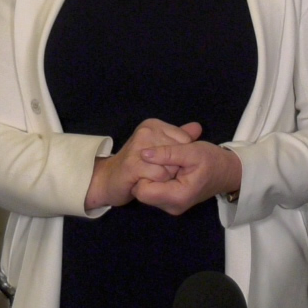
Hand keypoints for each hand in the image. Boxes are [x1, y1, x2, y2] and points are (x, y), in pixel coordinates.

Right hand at [84, 119, 198, 210]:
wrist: (109, 179)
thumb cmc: (136, 164)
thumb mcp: (160, 147)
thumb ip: (179, 137)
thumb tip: (198, 127)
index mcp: (153, 125)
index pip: (185, 139)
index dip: (181, 157)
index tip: (166, 163)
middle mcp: (146, 132)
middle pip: (179, 153)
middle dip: (174, 168)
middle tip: (156, 171)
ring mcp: (138, 147)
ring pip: (171, 165)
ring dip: (165, 177)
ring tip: (150, 177)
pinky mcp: (133, 164)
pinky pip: (160, 175)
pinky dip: (157, 183)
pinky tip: (145, 181)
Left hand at [133, 139, 242, 215]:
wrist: (228, 172)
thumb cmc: (213, 161)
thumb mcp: (192, 151)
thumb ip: (168, 152)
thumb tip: (143, 153)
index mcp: (178, 196)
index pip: (143, 191)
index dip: (142, 174)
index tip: (151, 158)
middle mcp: (172, 206)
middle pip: (142, 193)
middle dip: (145, 175)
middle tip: (156, 158)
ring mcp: (171, 206)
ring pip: (146, 192)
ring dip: (150, 176)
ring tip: (162, 162)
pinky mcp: (171, 202)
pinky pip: (154, 192)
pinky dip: (156, 179)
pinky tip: (165, 168)